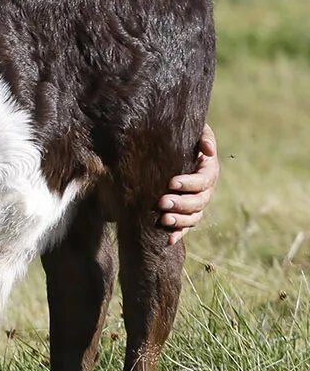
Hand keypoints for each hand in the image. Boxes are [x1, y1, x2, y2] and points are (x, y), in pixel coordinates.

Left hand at [159, 123, 218, 244]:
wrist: (165, 149)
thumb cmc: (181, 136)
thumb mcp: (195, 130)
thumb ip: (203, 136)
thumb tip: (208, 151)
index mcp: (208, 170)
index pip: (203, 180)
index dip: (189, 183)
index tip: (171, 182)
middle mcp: (205, 190)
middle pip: (199, 202)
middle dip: (181, 203)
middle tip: (162, 202)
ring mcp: (196, 203)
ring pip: (194, 217)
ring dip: (180, 221)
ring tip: (163, 220)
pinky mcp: (185, 213)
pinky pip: (186, 227)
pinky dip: (178, 234)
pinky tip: (168, 240)